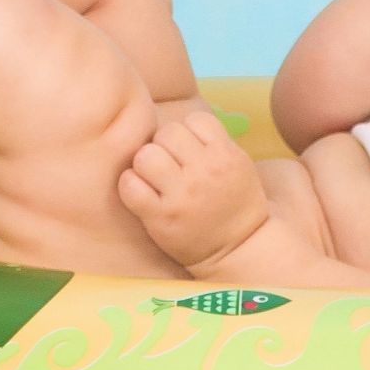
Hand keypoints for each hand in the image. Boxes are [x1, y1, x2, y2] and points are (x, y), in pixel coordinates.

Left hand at [116, 112, 270, 272]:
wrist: (239, 249)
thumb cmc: (235, 203)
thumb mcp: (239, 164)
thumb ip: (214, 142)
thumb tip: (180, 123)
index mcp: (226, 156)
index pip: (195, 119)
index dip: (189, 132)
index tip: (190, 150)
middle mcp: (205, 172)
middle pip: (167, 132)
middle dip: (165, 145)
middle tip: (170, 165)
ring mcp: (182, 195)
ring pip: (146, 154)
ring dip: (146, 163)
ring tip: (155, 178)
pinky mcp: (161, 217)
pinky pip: (130, 185)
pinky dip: (130, 186)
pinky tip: (141, 193)